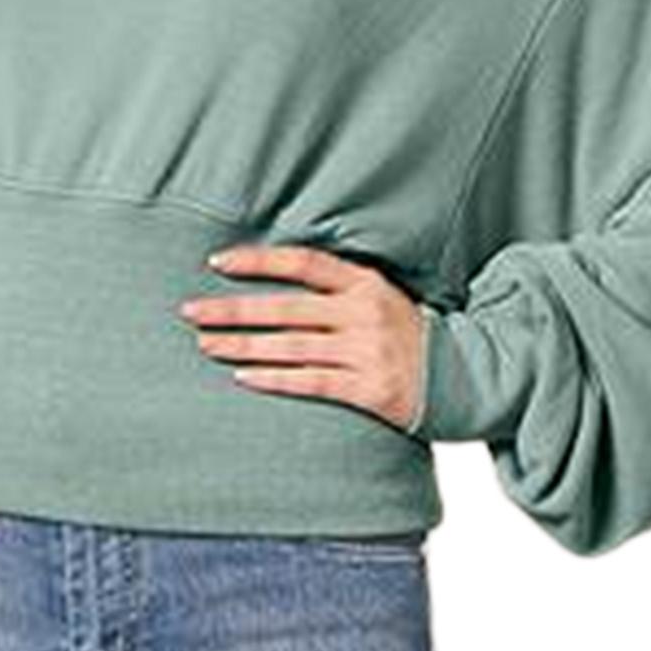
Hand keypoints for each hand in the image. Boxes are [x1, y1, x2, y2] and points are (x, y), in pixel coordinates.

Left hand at [179, 244, 428, 432]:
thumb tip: (270, 279)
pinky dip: (274, 379)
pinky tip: (243, 377)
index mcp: (365, 282)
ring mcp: (367, 351)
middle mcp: (364, 313)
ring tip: (206, 345)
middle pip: (286, 309)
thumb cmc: (404, 333)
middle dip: (233, 310)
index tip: (218, 262)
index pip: (303, 263)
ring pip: (291, 347)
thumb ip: (334, 289)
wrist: (460, 375)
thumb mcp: (378, 296)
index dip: (259, 261)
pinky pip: (311, 382)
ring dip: (243, 346)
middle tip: (191, 312)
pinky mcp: (369, 388)